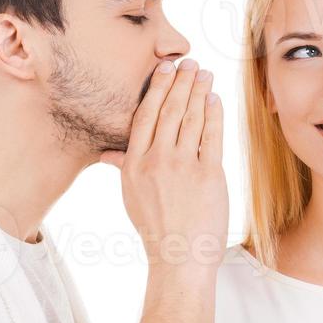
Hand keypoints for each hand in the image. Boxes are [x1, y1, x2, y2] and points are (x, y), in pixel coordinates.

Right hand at [101, 59, 227, 272]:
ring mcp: (182, 167)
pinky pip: (211, 136)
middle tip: (189, 63)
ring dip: (199, 92)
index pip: (145, 116)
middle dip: (180, 82)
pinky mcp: (208, 175)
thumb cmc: (157, 229)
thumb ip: (123, 168)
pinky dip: (214, 114)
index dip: (157, 89)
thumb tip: (107, 154)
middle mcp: (156, 162)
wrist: (179, 259)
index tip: (165, 70)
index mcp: (134, 164)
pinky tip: (215, 100)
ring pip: (191, 118)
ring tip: (205, 74)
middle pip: (169, 111)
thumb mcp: (132, 197)